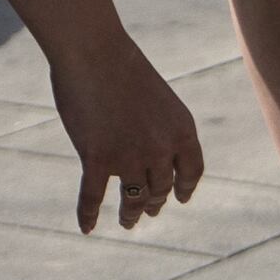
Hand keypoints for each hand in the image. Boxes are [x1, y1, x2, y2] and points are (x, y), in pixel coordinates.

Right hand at [50, 34, 202, 232]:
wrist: (94, 51)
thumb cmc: (123, 67)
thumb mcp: (157, 99)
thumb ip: (160, 128)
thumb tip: (151, 155)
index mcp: (183, 130)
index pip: (191, 172)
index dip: (185, 188)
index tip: (181, 198)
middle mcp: (161, 149)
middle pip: (161, 188)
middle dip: (155, 202)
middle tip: (148, 210)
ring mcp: (129, 157)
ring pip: (133, 199)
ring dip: (130, 214)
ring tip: (128, 221)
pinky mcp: (97, 159)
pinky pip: (93, 198)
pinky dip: (89, 215)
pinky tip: (88, 228)